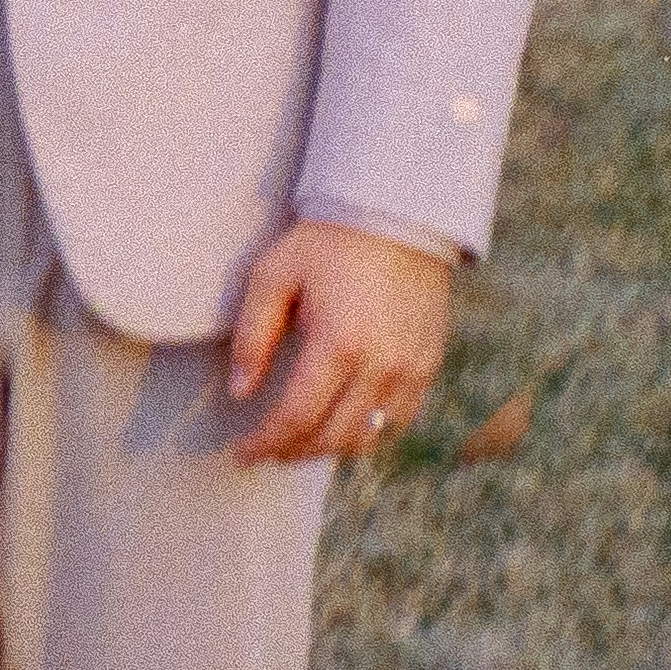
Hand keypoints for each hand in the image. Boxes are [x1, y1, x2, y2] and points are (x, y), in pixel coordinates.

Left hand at [214, 220, 456, 465]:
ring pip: (368, 439)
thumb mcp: (275, 276)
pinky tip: (342, 424)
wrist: (399, 215)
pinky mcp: (429, 365)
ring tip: (301, 440)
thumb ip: (253, 337)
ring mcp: (411, 369)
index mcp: (339, 343)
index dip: (265, 444)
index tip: (243, 454)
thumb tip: (241, 391)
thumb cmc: (329, 242)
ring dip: (329, 449)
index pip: (296, 419)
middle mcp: (381, 365)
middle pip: (332, 438)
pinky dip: (367, 434)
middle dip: (293, 452)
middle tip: (267, 449)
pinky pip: (398, 422)